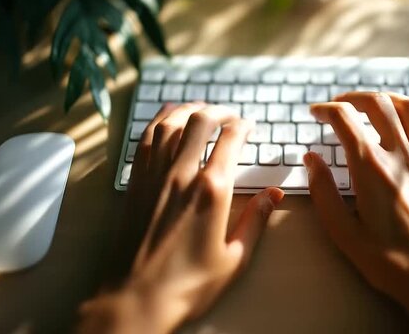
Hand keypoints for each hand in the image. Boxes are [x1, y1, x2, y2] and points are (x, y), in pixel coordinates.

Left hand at [79, 103, 283, 332]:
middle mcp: (182, 174)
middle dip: (219, 111)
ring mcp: (154, 175)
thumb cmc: (188, 285)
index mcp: (212, 191)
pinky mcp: (135, 183)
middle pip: (201, 122)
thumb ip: (256, 221)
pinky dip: (159, 122)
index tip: (250, 126)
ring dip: (189, 109)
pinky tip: (167, 119)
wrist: (135, 299)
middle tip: (230, 115)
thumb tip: (274, 195)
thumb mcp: (234, 258)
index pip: (231, 140)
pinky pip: (146, 139)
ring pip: (171, 123)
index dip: (244, 126)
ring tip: (202, 109)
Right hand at [305, 92, 408, 332]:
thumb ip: (323, 192)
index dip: (326, 110)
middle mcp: (401, 157)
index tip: (317, 113)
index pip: (345, 120)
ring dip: (388, 98)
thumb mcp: (343, 232)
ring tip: (374, 103)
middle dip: (353, 97)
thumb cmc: (388, 260)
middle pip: (378, 105)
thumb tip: (312, 159)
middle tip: (340, 104)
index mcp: (371, 169)